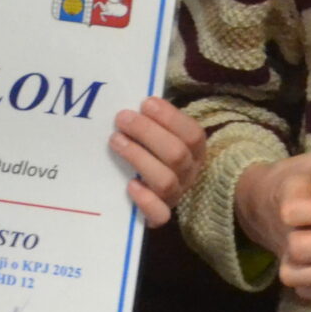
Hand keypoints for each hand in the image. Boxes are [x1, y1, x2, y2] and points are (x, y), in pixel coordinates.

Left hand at [112, 97, 208, 226]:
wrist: (151, 187)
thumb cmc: (152, 148)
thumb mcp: (160, 130)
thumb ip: (154, 117)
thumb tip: (136, 96)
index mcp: (195, 150)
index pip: (193, 134)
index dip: (170, 118)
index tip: (145, 103)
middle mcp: (189, 173)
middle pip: (176, 155)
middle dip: (147, 133)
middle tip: (122, 118)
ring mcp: (176, 195)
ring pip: (166, 181)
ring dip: (139, 158)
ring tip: (115, 141)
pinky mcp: (160, 215)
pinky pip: (160, 215)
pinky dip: (146, 201)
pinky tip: (130, 185)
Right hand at [235, 150, 310, 301]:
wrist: (260, 202)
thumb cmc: (293, 181)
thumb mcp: (308, 163)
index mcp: (286, 200)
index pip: (297, 211)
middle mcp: (282, 232)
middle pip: (301, 248)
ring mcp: (284, 255)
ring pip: (298, 275)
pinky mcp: (292, 271)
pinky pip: (302, 292)